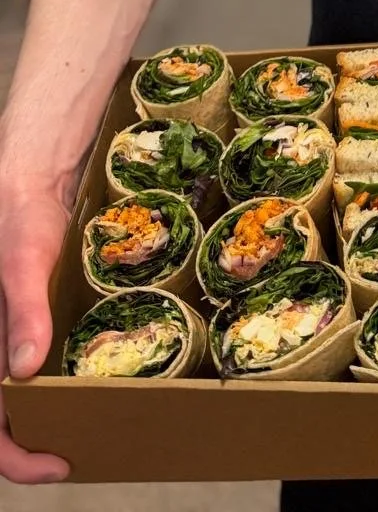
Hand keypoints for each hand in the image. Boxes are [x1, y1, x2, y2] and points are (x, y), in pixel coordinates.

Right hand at [0, 182, 70, 482]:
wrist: (32, 185)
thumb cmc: (18, 222)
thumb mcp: (23, 266)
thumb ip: (22, 312)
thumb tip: (24, 371)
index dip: (16, 459)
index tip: (58, 465)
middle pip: (6, 422)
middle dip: (37, 447)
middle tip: (85, 450)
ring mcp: (13, 338)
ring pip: (23, 398)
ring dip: (51, 420)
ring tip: (95, 426)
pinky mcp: (34, 323)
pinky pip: (41, 365)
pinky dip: (62, 385)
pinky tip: (95, 383)